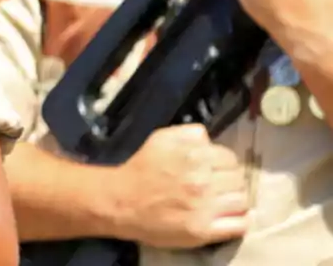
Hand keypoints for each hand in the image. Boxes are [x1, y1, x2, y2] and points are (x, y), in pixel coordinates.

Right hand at [110, 125, 248, 248]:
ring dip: (236, 200)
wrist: (121, 201)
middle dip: (231, 181)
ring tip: (224, 201)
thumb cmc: (142, 169)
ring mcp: (205, 208)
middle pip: (239, 180)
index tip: (216, 169)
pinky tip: (231, 218)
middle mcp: (203, 181)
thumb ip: (188, 133)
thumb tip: (209, 138)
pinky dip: (241, 221)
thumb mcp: (160, 139)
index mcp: (195, 156)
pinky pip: (239, 226)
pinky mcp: (203, 231)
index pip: (230, 159)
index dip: (224, 163)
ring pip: (243, 201)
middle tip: (219, 186)